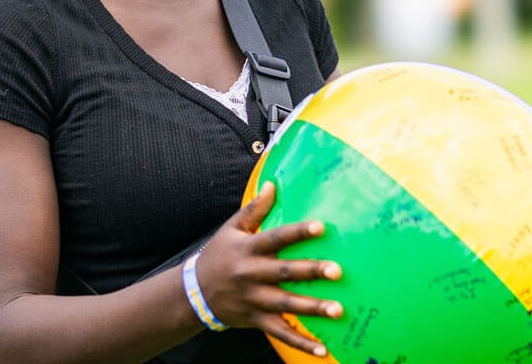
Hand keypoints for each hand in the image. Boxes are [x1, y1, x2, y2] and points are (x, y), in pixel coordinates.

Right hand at [192, 181, 342, 356]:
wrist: (194, 293)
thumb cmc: (218, 255)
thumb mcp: (231, 229)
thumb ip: (254, 209)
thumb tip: (272, 184)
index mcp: (248, 249)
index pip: (276, 238)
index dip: (298, 232)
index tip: (321, 226)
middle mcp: (251, 274)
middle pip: (285, 273)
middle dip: (311, 272)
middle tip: (337, 271)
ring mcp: (254, 300)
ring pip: (286, 305)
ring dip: (312, 309)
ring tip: (338, 310)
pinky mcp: (256, 320)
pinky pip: (281, 333)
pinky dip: (301, 342)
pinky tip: (322, 349)